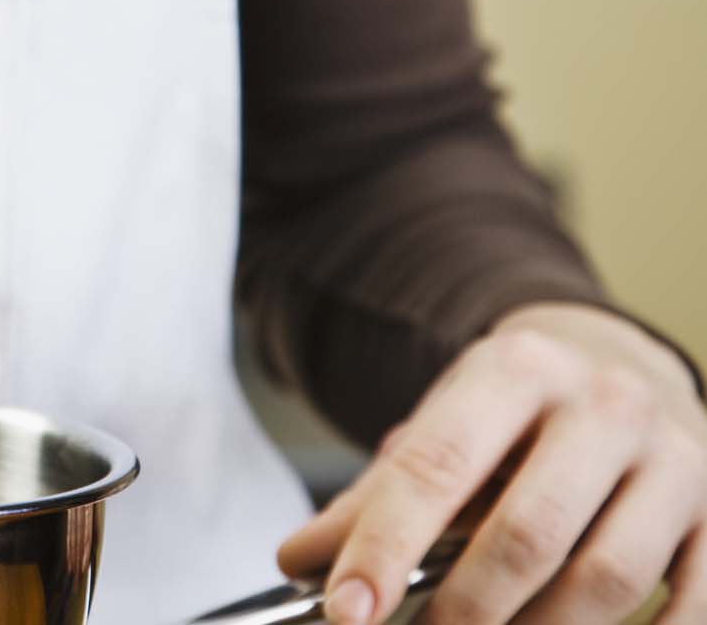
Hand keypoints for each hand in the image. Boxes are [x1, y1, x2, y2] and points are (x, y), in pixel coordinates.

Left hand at [280, 302, 706, 623]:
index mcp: (515, 369)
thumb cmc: (515, 414)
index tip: (347, 609)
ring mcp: (674, 459)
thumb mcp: (441, 426)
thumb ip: (373, 495)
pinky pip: (691, 604)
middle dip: (465, 609)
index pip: (437, 467)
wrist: (619, 366)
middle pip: (528, 533)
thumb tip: (299, 560)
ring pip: (608, 579)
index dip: (383, 546)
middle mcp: (604, 405)